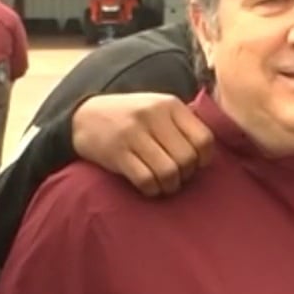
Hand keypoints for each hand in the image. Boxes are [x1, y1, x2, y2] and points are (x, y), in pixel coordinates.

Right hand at [70, 93, 213, 196]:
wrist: (84, 116)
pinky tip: (150, 187)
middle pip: (187, 158)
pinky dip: (152, 189)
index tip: (195, 164)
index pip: (204, 139)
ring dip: (170, 185)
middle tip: (178, 177)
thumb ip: (183, 123)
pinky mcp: (117, 153)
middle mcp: (152, 116)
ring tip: (165, 184)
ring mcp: (133, 134)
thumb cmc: (131, 116)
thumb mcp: (158, 107)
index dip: (204, 159)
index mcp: (169, 104)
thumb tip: (208, 154)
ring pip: (169, 172)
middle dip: (186, 175)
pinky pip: (145, 180)